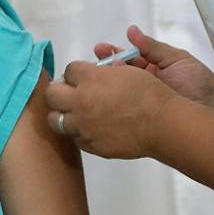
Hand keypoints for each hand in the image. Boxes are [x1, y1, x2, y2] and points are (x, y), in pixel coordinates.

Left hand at [44, 61, 173, 159]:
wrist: (161, 124)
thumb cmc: (148, 93)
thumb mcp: (126, 71)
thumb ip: (104, 71)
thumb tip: (93, 73)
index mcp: (89, 79)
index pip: (68, 70)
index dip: (76, 73)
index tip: (81, 77)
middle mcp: (80, 101)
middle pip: (52, 93)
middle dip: (59, 91)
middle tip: (69, 93)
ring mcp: (82, 125)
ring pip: (55, 119)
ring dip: (62, 114)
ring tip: (74, 113)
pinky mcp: (89, 144)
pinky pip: (74, 137)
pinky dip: (78, 132)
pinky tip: (90, 128)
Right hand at [95, 26, 213, 115]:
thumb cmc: (200, 84)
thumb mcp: (177, 59)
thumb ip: (153, 47)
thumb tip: (132, 31)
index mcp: (152, 69)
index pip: (127, 59)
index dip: (113, 54)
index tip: (100, 49)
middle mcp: (145, 84)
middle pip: (119, 74)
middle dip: (105, 67)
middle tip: (93, 61)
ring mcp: (142, 101)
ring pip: (119, 91)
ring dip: (108, 83)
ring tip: (97, 77)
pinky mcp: (142, 117)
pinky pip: (125, 108)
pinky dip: (114, 102)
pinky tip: (105, 97)